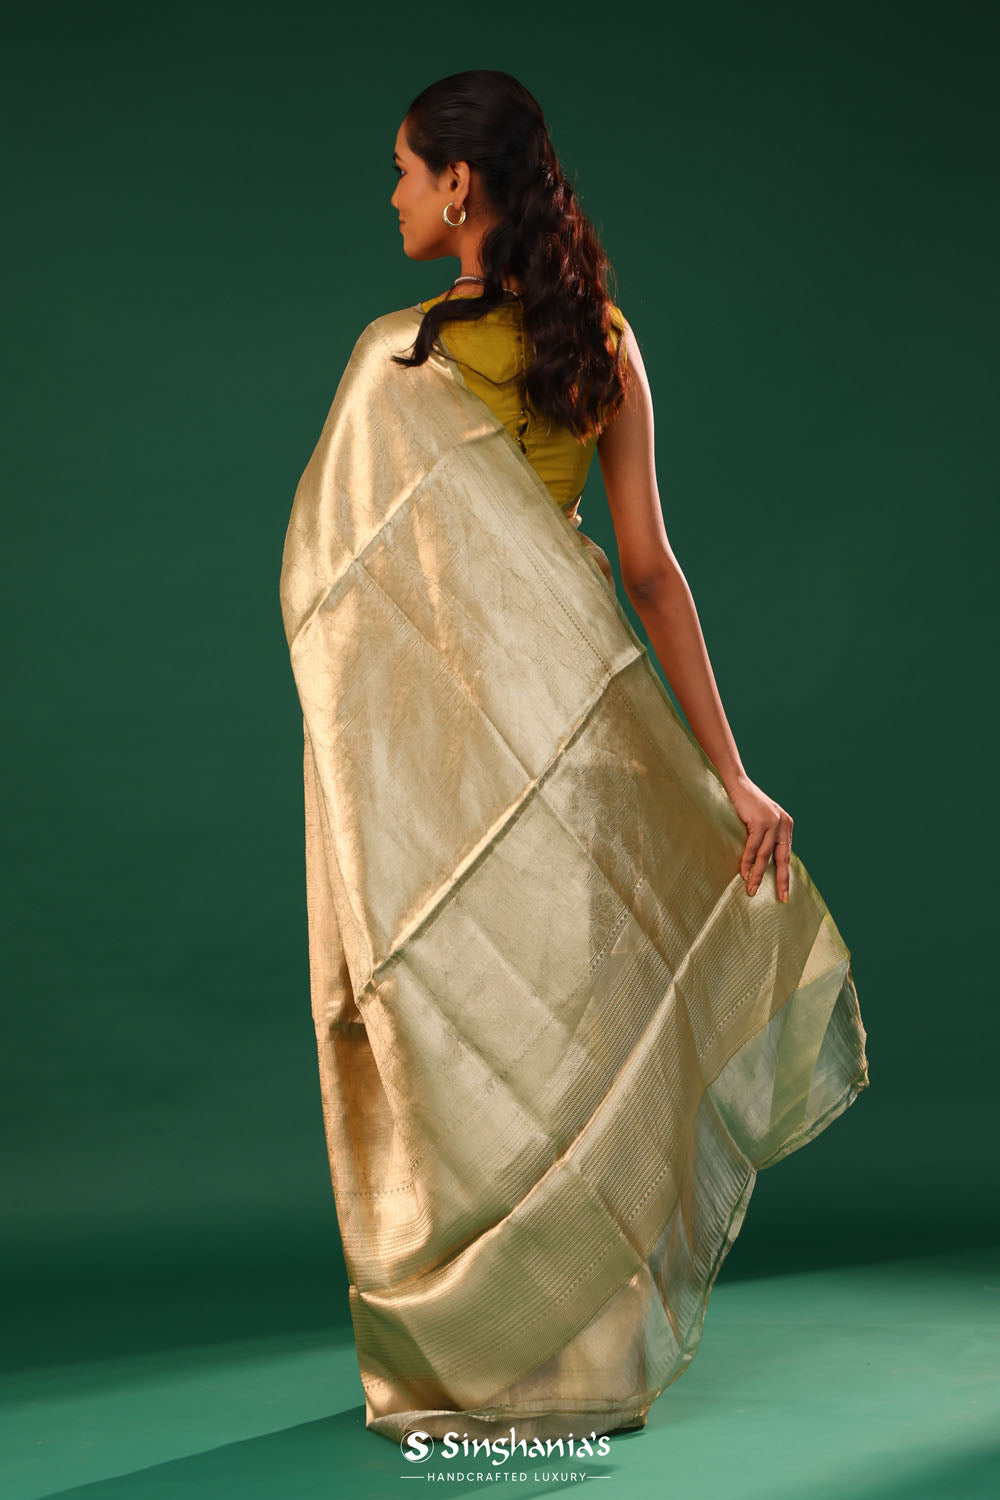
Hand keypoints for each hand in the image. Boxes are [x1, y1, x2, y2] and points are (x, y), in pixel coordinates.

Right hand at [725, 774, 793, 902]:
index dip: (785, 874)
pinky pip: (753, 847)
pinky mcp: (760, 821)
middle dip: (781, 880)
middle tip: (782, 898)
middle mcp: (783, 824)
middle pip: (782, 858)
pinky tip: (744, 874)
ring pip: (765, 855)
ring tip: (752, 890)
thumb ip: (767, 836)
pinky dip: (748, 862)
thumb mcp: (762, 820)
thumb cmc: (746, 804)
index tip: (784, 891)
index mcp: (787, 825)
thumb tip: (764, 860)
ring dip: (758, 874)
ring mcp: (773, 822)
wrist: (738, 783)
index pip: (787, 854)